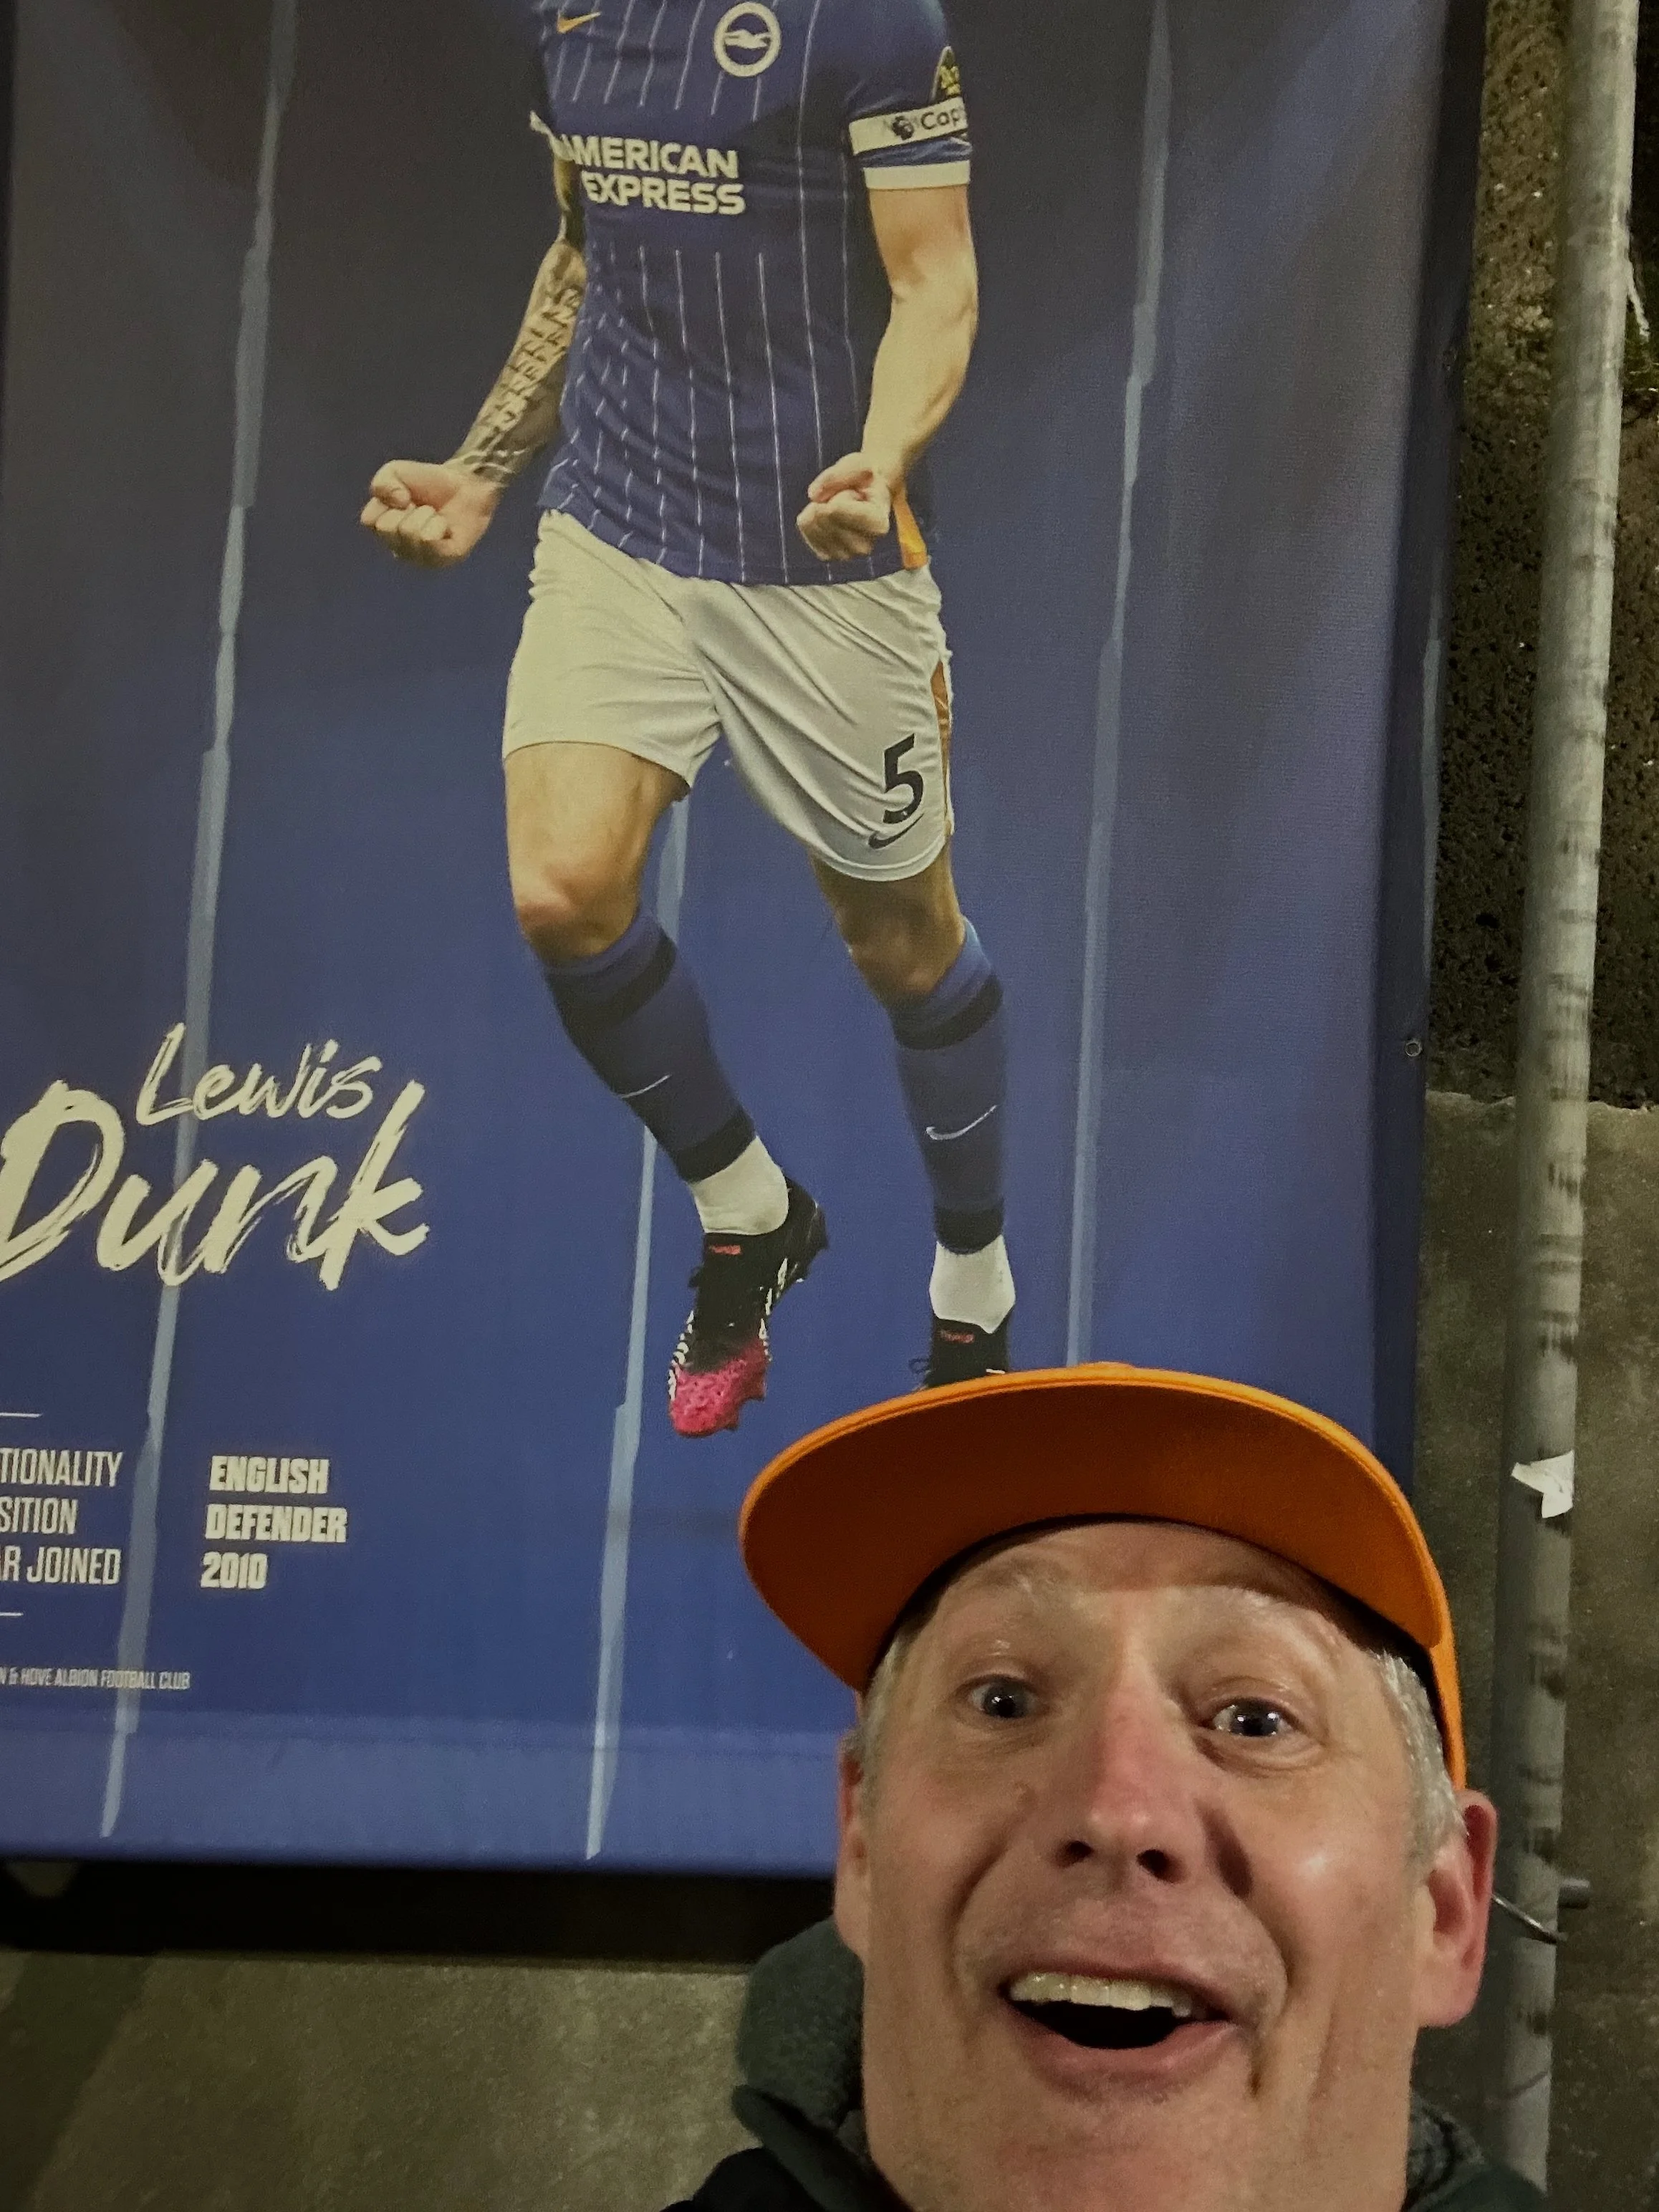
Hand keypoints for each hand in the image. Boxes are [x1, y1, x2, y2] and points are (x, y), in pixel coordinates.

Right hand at [360, 461, 502, 567]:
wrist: (464, 484)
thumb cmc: (427, 482)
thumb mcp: (394, 472)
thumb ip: (381, 483)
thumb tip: (398, 502)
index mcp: (384, 531)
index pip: (370, 521)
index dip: (386, 503)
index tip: (402, 497)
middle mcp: (399, 549)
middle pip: (388, 529)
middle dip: (407, 508)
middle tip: (420, 506)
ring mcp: (420, 558)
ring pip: (410, 533)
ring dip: (425, 514)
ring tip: (435, 514)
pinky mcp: (443, 559)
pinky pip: (429, 540)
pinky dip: (438, 524)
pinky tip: (445, 526)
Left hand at [796, 454, 892, 561]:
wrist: (866, 494)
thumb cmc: (864, 479)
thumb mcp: (856, 464)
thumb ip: (837, 474)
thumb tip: (812, 496)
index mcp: (878, 525)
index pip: (836, 509)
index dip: (840, 493)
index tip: (857, 493)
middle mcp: (864, 548)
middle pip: (824, 515)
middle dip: (830, 499)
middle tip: (847, 500)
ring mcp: (845, 556)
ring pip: (812, 522)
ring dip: (820, 506)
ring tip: (839, 507)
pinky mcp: (827, 556)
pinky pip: (805, 528)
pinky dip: (811, 515)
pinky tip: (828, 516)